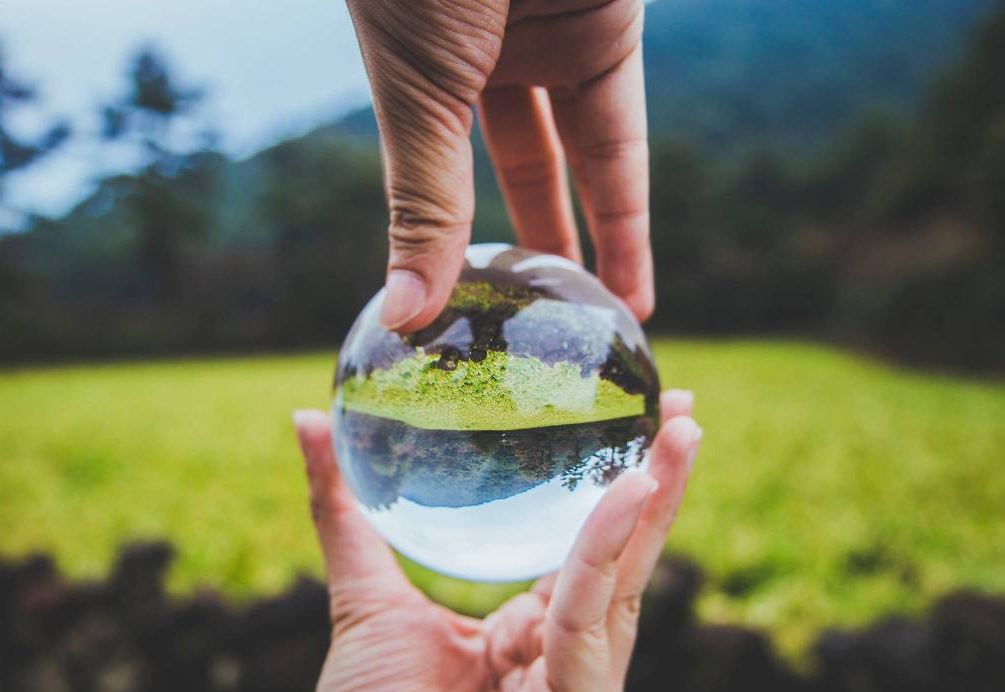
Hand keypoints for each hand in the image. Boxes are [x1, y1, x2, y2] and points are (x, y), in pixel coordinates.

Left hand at [293, 389, 700, 691]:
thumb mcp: (361, 597)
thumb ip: (341, 511)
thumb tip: (307, 418)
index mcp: (531, 635)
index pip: (588, 553)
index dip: (615, 490)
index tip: (632, 417)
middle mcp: (563, 655)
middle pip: (624, 559)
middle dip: (660, 483)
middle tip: (683, 405)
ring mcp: (575, 683)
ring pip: (626, 581)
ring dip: (660, 502)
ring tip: (684, 426)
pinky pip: (590, 616)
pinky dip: (608, 549)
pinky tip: (634, 487)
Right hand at [347, 0, 652, 331]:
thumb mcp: (416, 98)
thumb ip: (423, 203)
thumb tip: (403, 317)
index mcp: (430, 66)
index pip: (446, 171)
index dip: (451, 241)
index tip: (452, 312)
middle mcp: (497, 55)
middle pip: (526, 166)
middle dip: (540, 242)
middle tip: (544, 319)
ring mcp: (558, 40)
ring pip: (582, 158)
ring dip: (599, 241)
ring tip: (602, 318)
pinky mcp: (614, 28)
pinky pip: (623, 140)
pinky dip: (627, 216)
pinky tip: (630, 285)